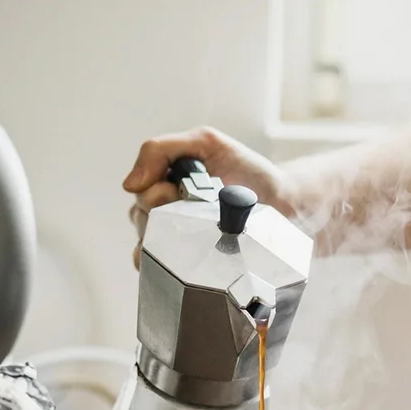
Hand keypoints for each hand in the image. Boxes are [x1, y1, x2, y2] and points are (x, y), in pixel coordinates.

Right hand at [123, 127, 289, 269]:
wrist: (281, 203)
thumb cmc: (246, 171)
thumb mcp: (206, 143)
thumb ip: (162, 149)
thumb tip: (129, 184)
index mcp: (163, 177)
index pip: (140, 189)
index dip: (156, 194)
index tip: (179, 192)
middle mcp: (161, 206)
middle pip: (140, 216)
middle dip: (165, 216)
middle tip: (195, 212)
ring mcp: (171, 233)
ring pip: (145, 243)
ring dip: (166, 241)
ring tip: (198, 234)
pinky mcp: (182, 258)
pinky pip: (155, 266)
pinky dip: (160, 264)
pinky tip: (179, 262)